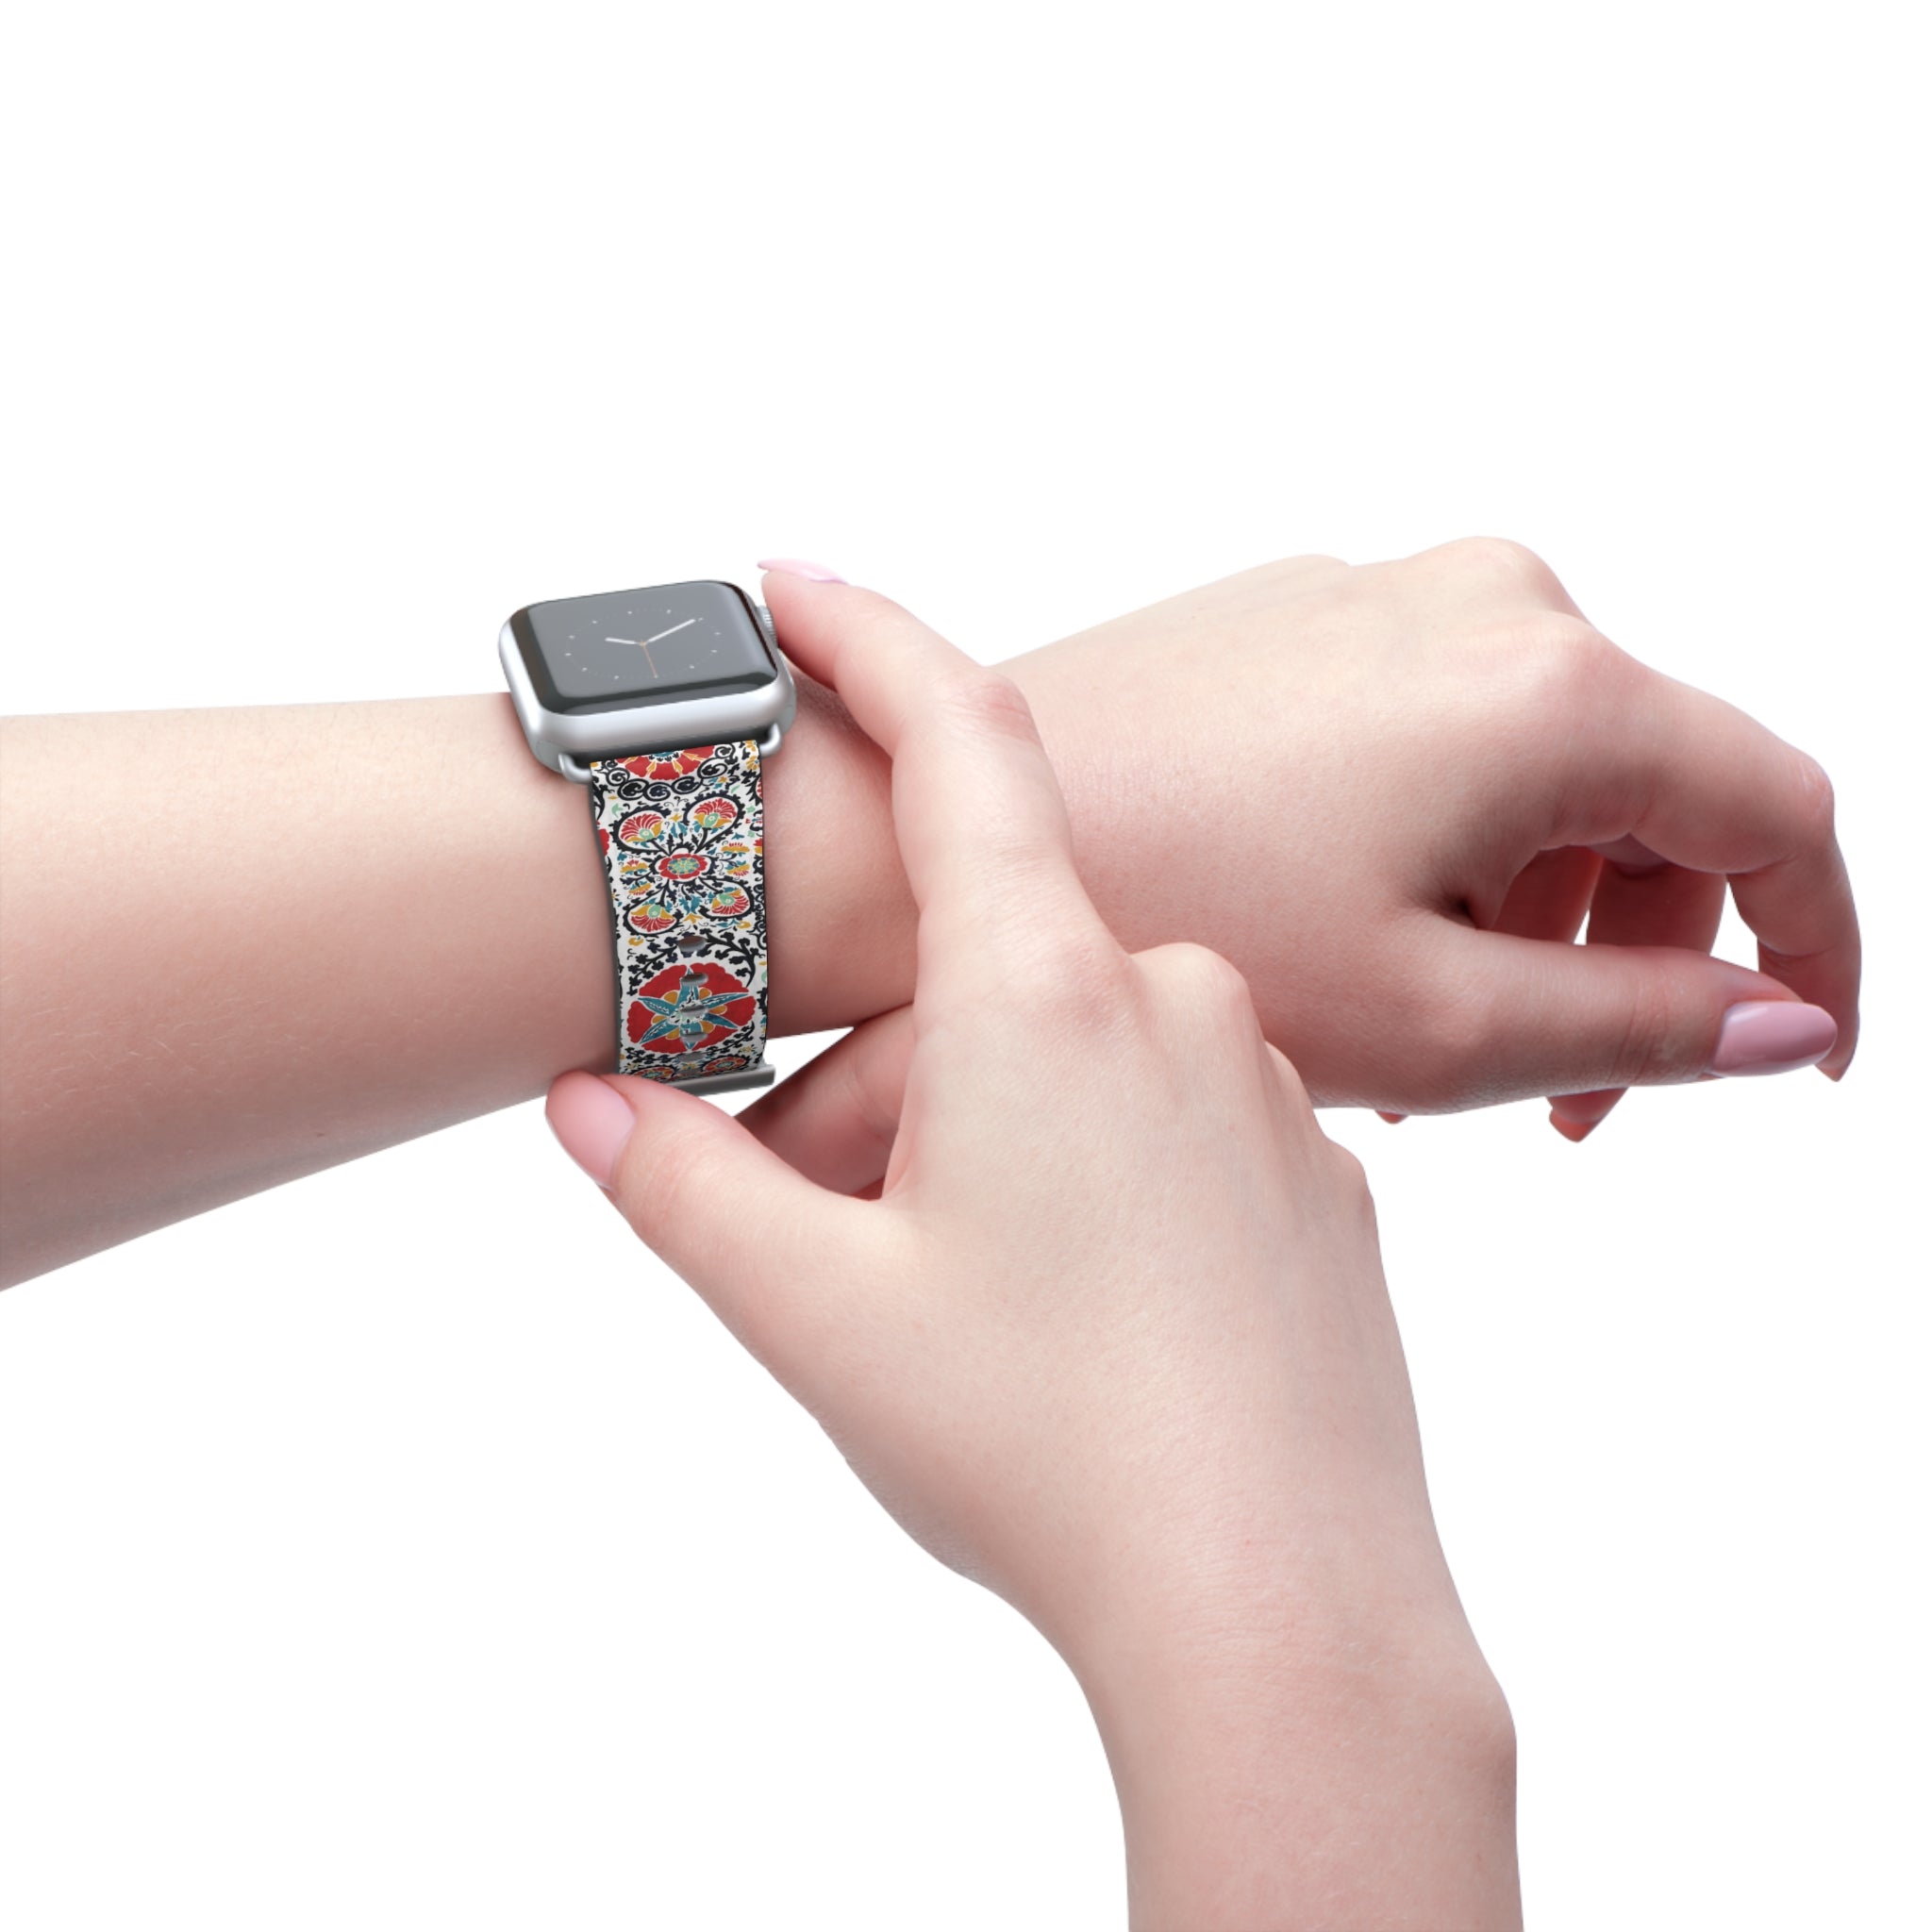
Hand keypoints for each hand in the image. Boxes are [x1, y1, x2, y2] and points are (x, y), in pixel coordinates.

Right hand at [545, 585, 1518, 1926]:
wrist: (1283, 1609)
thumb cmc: (1052, 1452)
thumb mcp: (820, 1315)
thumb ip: (685, 1186)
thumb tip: (590, 1102)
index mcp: (1050, 995)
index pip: (958, 744)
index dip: (866, 643)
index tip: (791, 592)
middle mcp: (1181, 1005)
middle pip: (993, 968)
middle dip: (894, 1062)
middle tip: (834, 1215)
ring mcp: (1270, 1092)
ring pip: (1086, 1060)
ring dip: (996, 1135)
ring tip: (963, 1305)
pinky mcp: (1320, 1181)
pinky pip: (1179, 1128)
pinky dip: (1099, 1181)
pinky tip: (1082, 1324)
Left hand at [764, 539, 1858, 1147]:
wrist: (912, 830)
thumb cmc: (1156, 915)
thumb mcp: (1437, 1020)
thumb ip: (1639, 1025)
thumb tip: (1778, 1027)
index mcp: (1547, 684)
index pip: (1776, 806)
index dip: (1816, 941)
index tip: (1797, 1049)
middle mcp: (1479, 599)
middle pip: (1651, 784)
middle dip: (1639, 945)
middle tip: (1562, 1098)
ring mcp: (1371, 597)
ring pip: (1535, 764)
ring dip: (1529, 903)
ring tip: (1434, 1030)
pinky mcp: (1287, 620)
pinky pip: (1432, 730)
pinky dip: (1440, 840)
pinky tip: (1356, 937)